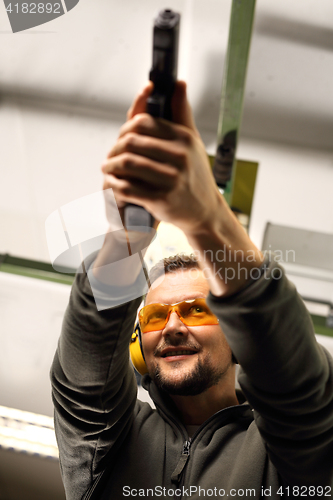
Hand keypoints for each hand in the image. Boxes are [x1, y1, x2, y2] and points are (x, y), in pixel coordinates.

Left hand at [101, 81, 222, 235]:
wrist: (204, 212)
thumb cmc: (195, 175)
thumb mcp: (193, 143)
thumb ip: (182, 113)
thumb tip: (179, 83)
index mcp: (184, 138)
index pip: (143, 123)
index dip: (126, 128)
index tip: (121, 138)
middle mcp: (180, 156)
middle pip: (131, 142)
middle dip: (115, 148)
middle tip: (110, 156)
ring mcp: (171, 178)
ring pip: (127, 163)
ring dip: (111, 166)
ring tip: (108, 168)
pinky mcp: (161, 199)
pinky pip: (127, 187)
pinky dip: (114, 185)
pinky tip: (112, 184)